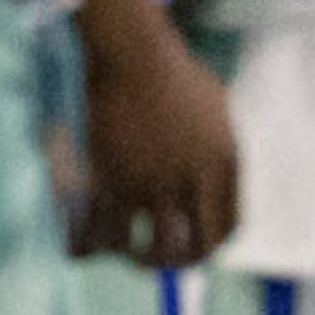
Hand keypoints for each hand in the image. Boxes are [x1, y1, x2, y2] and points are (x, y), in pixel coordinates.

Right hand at [77, 18, 237, 267]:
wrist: (133, 53)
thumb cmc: (172, 71)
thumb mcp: (215, 106)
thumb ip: (221, 142)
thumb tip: (220, 172)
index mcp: (226, 162)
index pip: (229, 225)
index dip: (211, 243)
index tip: (195, 246)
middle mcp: (194, 179)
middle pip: (194, 247)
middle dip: (176, 262)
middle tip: (156, 260)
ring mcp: (153, 182)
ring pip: (147, 250)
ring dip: (134, 258)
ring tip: (121, 252)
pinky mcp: (111, 180)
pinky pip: (102, 235)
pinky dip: (91, 247)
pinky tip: (85, 244)